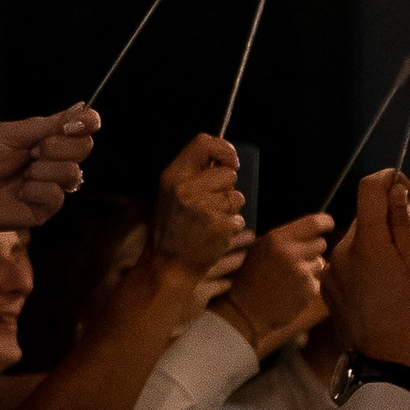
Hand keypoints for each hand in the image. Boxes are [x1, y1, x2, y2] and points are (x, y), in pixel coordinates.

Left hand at [0, 104, 98, 232]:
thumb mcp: (13, 133)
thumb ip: (49, 125)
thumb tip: (82, 107)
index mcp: (47, 138)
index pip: (81, 127)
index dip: (88, 122)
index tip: (81, 122)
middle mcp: (54, 160)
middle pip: (83, 147)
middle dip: (58, 146)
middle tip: (32, 151)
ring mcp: (53, 184)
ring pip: (72, 172)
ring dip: (43, 170)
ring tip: (22, 174)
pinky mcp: (47, 207)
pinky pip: (57, 195)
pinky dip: (36, 190)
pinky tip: (20, 193)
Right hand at [151, 134, 247, 276]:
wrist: (169, 265)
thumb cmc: (174, 229)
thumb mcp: (172, 194)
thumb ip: (194, 175)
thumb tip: (226, 161)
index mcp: (173, 176)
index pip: (203, 143)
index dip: (223, 149)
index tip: (232, 162)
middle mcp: (187, 189)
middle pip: (228, 174)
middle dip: (228, 189)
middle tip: (211, 206)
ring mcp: (204, 207)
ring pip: (237, 197)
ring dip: (231, 211)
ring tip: (210, 222)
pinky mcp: (219, 225)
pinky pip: (240, 219)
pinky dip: (232, 228)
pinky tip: (214, 236)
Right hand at [218, 213, 331, 356]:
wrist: (245, 310)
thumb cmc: (250, 277)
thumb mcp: (260, 248)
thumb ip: (285, 238)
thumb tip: (311, 230)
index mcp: (278, 238)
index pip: (315, 223)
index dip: (325, 223)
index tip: (328, 225)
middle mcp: (292, 252)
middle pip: (321, 243)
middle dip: (314, 249)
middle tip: (300, 258)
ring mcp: (302, 273)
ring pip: (321, 262)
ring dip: (312, 267)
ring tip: (292, 276)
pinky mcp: (309, 290)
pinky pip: (318, 280)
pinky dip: (309, 284)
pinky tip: (293, 289)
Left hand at [323, 171, 409, 368]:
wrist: (384, 358)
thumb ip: (403, 226)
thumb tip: (396, 193)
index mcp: (368, 241)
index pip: (369, 188)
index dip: (387, 179)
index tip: (403, 186)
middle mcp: (342, 249)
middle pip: (364, 216)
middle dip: (387, 219)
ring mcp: (331, 268)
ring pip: (357, 240)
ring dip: (376, 244)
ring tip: (397, 273)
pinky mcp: (327, 284)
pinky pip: (347, 261)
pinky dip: (364, 263)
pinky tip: (380, 287)